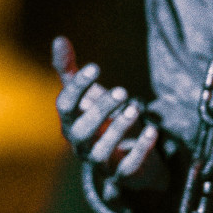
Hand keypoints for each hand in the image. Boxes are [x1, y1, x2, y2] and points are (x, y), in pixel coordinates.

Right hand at [52, 37, 161, 181]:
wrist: (125, 157)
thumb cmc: (101, 120)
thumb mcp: (88, 95)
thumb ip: (72, 70)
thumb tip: (59, 38)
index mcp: (70, 122)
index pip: (65, 106)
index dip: (77, 87)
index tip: (95, 67)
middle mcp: (80, 144)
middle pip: (81, 131)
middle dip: (100, 110)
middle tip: (122, 91)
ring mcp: (100, 162)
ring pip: (101, 152)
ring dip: (119, 129)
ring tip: (135, 108)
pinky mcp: (121, 174)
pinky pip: (127, 167)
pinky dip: (141, 149)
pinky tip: (153, 130)